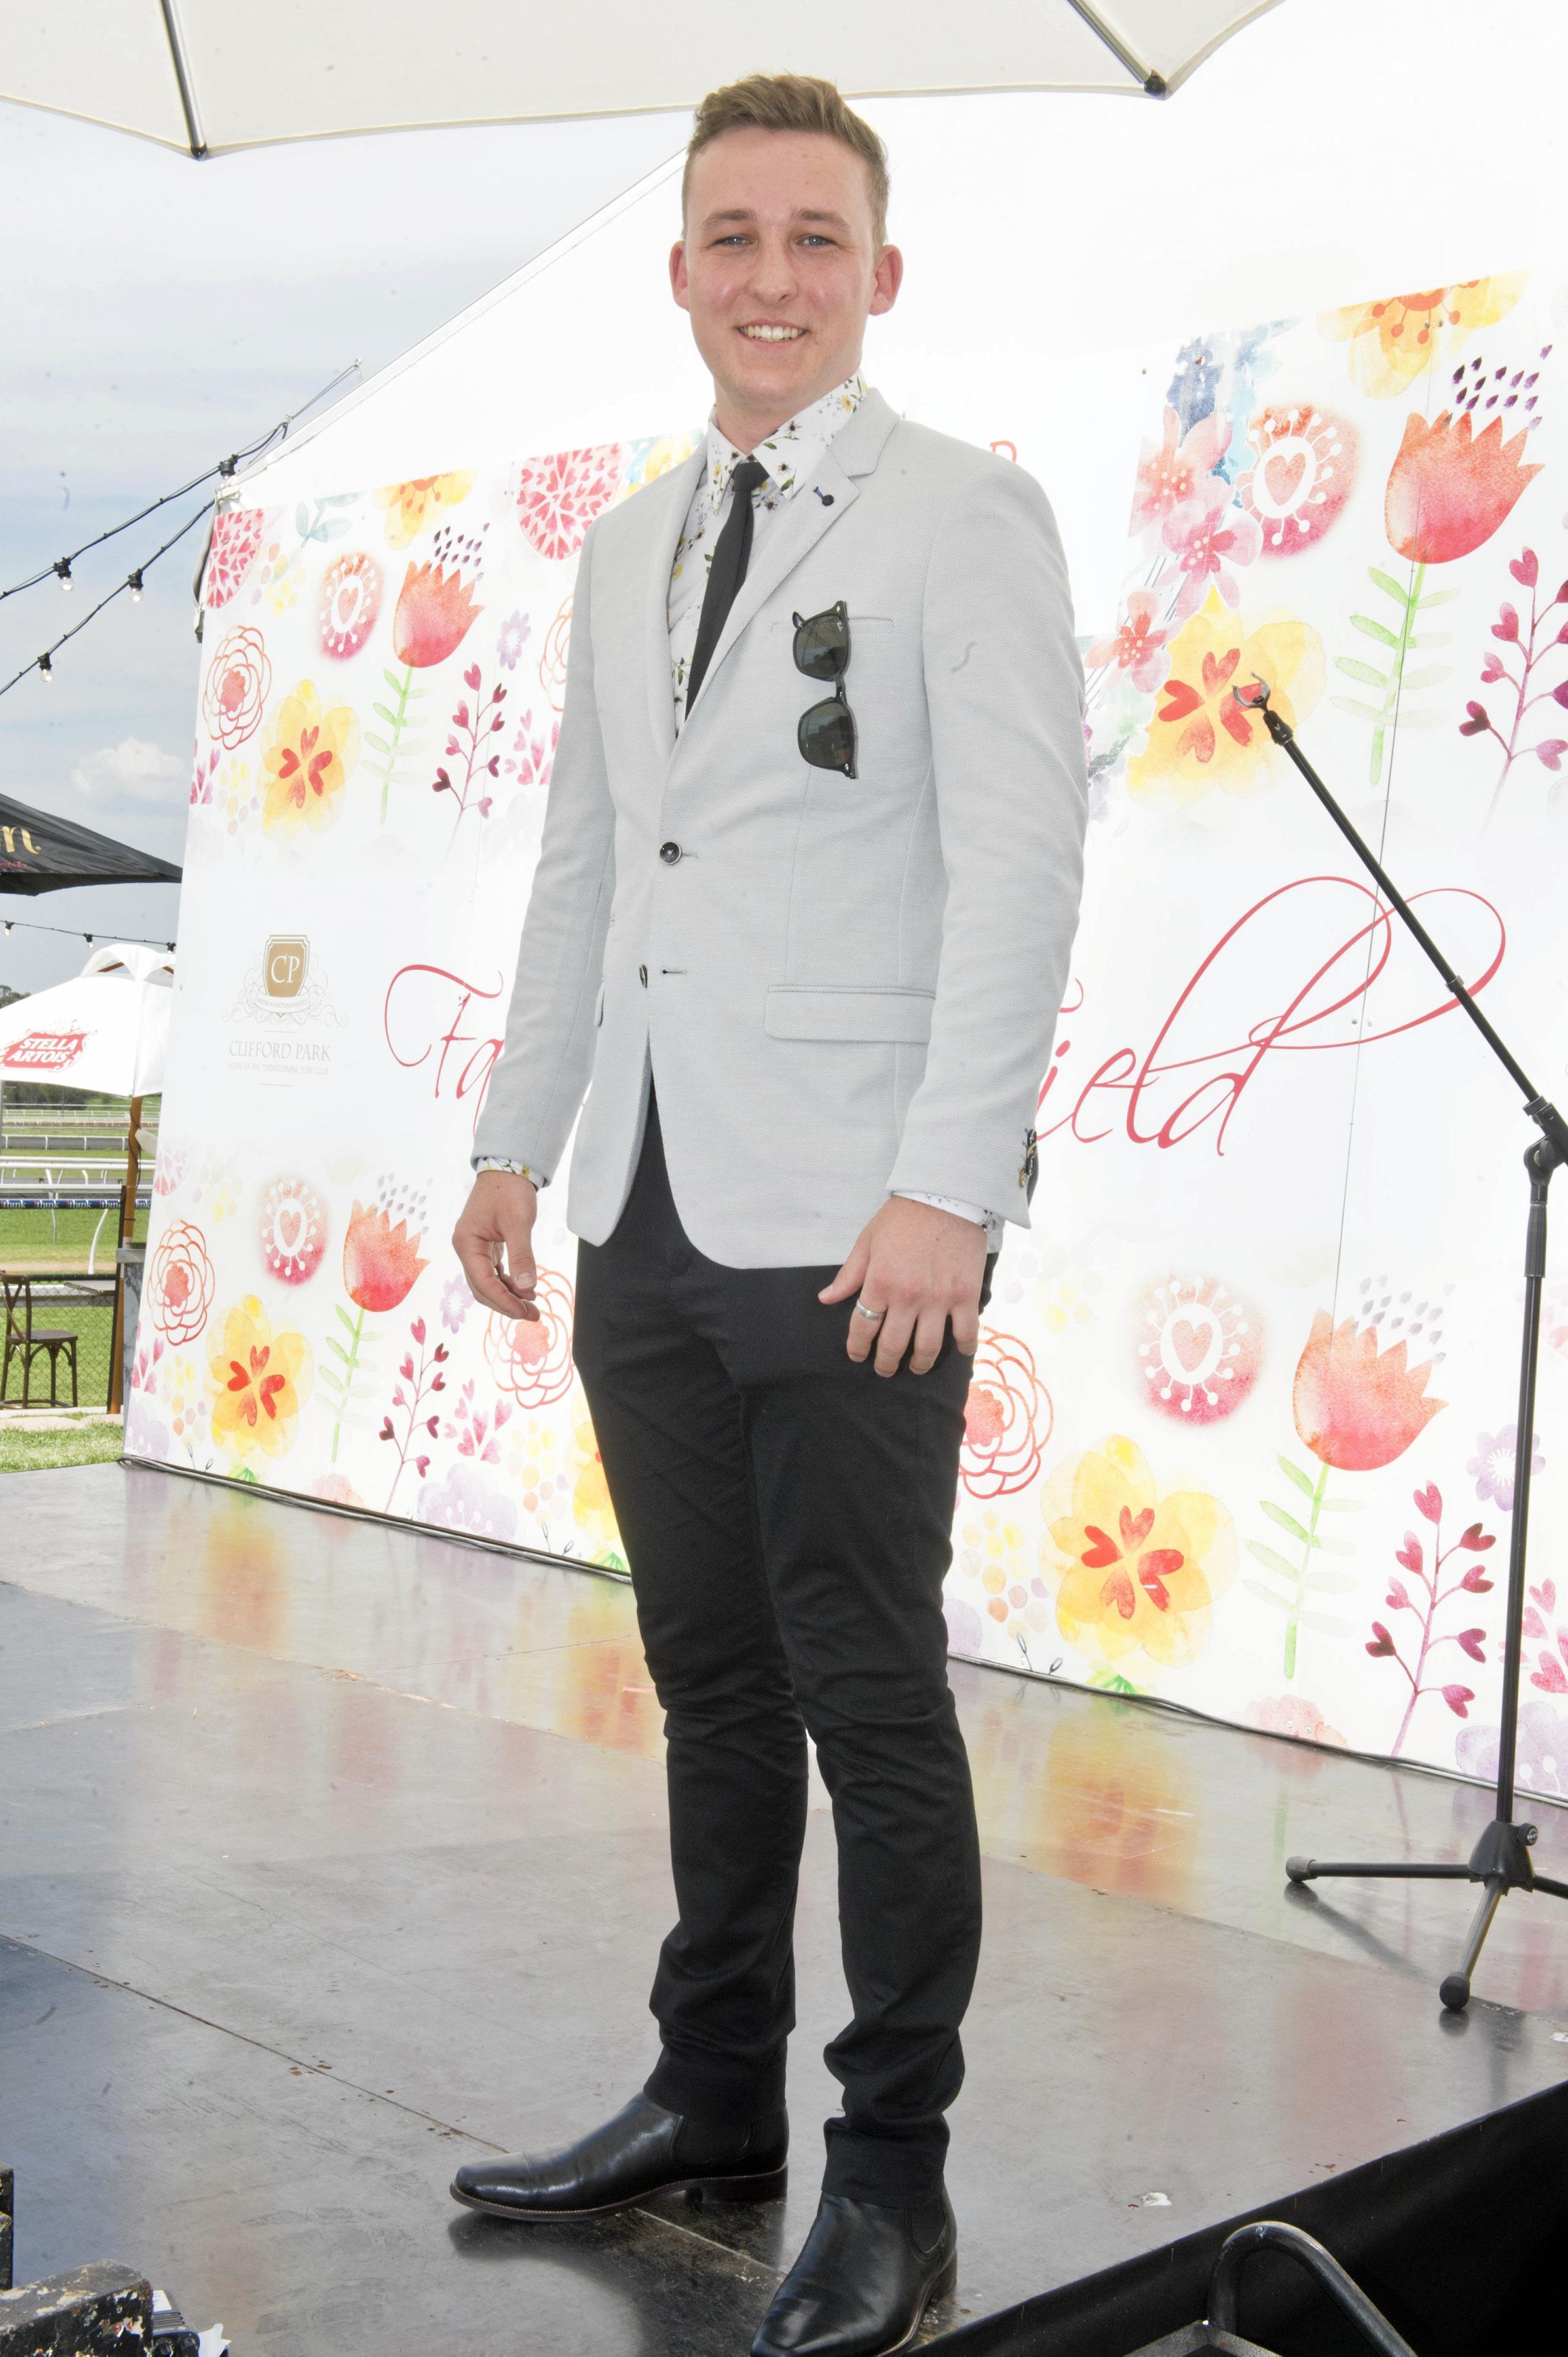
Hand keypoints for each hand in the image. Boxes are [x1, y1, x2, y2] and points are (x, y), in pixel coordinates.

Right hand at [452, 1170, 539, 1320]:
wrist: (507, 1168)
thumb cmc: (509, 1191)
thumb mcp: (518, 1223)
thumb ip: (522, 1256)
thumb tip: (527, 1288)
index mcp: (466, 1243)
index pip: (482, 1282)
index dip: (503, 1301)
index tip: (524, 1312)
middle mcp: (466, 1248)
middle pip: (482, 1288)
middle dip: (506, 1304)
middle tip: (533, 1315)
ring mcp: (474, 1248)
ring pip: (487, 1282)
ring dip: (508, 1296)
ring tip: (533, 1306)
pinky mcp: (485, 1246)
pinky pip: (493, 1272)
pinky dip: (508, 1283)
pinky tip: (525, 1290)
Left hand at [819, 1197, 985, 1375]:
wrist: (946, 1196)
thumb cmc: (903, 1217)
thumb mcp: (867, 1242)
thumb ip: (849, 1275)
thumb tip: (826, 1298)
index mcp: (879, 1282)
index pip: (863, 1328)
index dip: (858, 1348)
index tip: (858, 1356)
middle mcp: (908, 1296)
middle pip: (893, 1345)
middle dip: (885, 1364)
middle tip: (884, 1369)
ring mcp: (939, 1299)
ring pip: (927, 1348)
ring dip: (919, 1364)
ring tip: (915, 1367)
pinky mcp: (966, 1295)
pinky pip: (966, 1332)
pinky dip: (963, 1347)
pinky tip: (957, 1351)